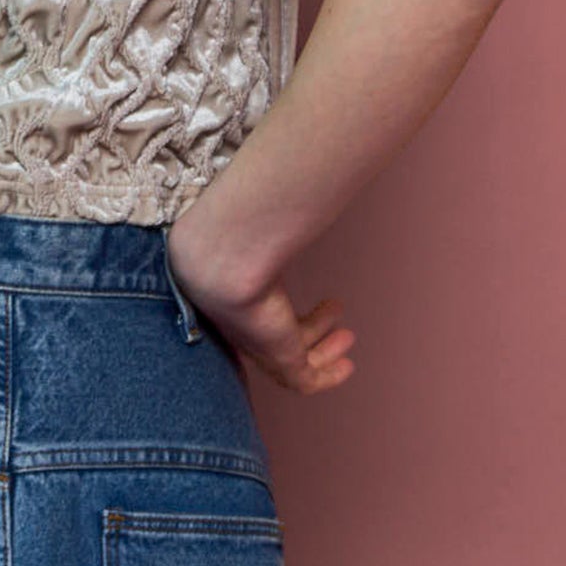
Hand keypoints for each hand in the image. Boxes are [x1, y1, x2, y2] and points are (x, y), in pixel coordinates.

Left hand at [165, 211, 356, 396]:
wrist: (219, 260)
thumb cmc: (225, 230)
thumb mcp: (239, 221)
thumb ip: (251, 214)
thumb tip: (260, 186)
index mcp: (227, 293)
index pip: (252, 310)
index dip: (277, 311)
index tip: (294, 300)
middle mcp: (241, 324)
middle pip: (276, 337)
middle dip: (307, 333)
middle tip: (334, 321)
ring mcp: (259, 345)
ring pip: (295, 358)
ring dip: (322, 348)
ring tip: (346, 335)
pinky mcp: (280, 360)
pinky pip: (307, 380)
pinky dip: (328, 376)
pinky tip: (347, 364)